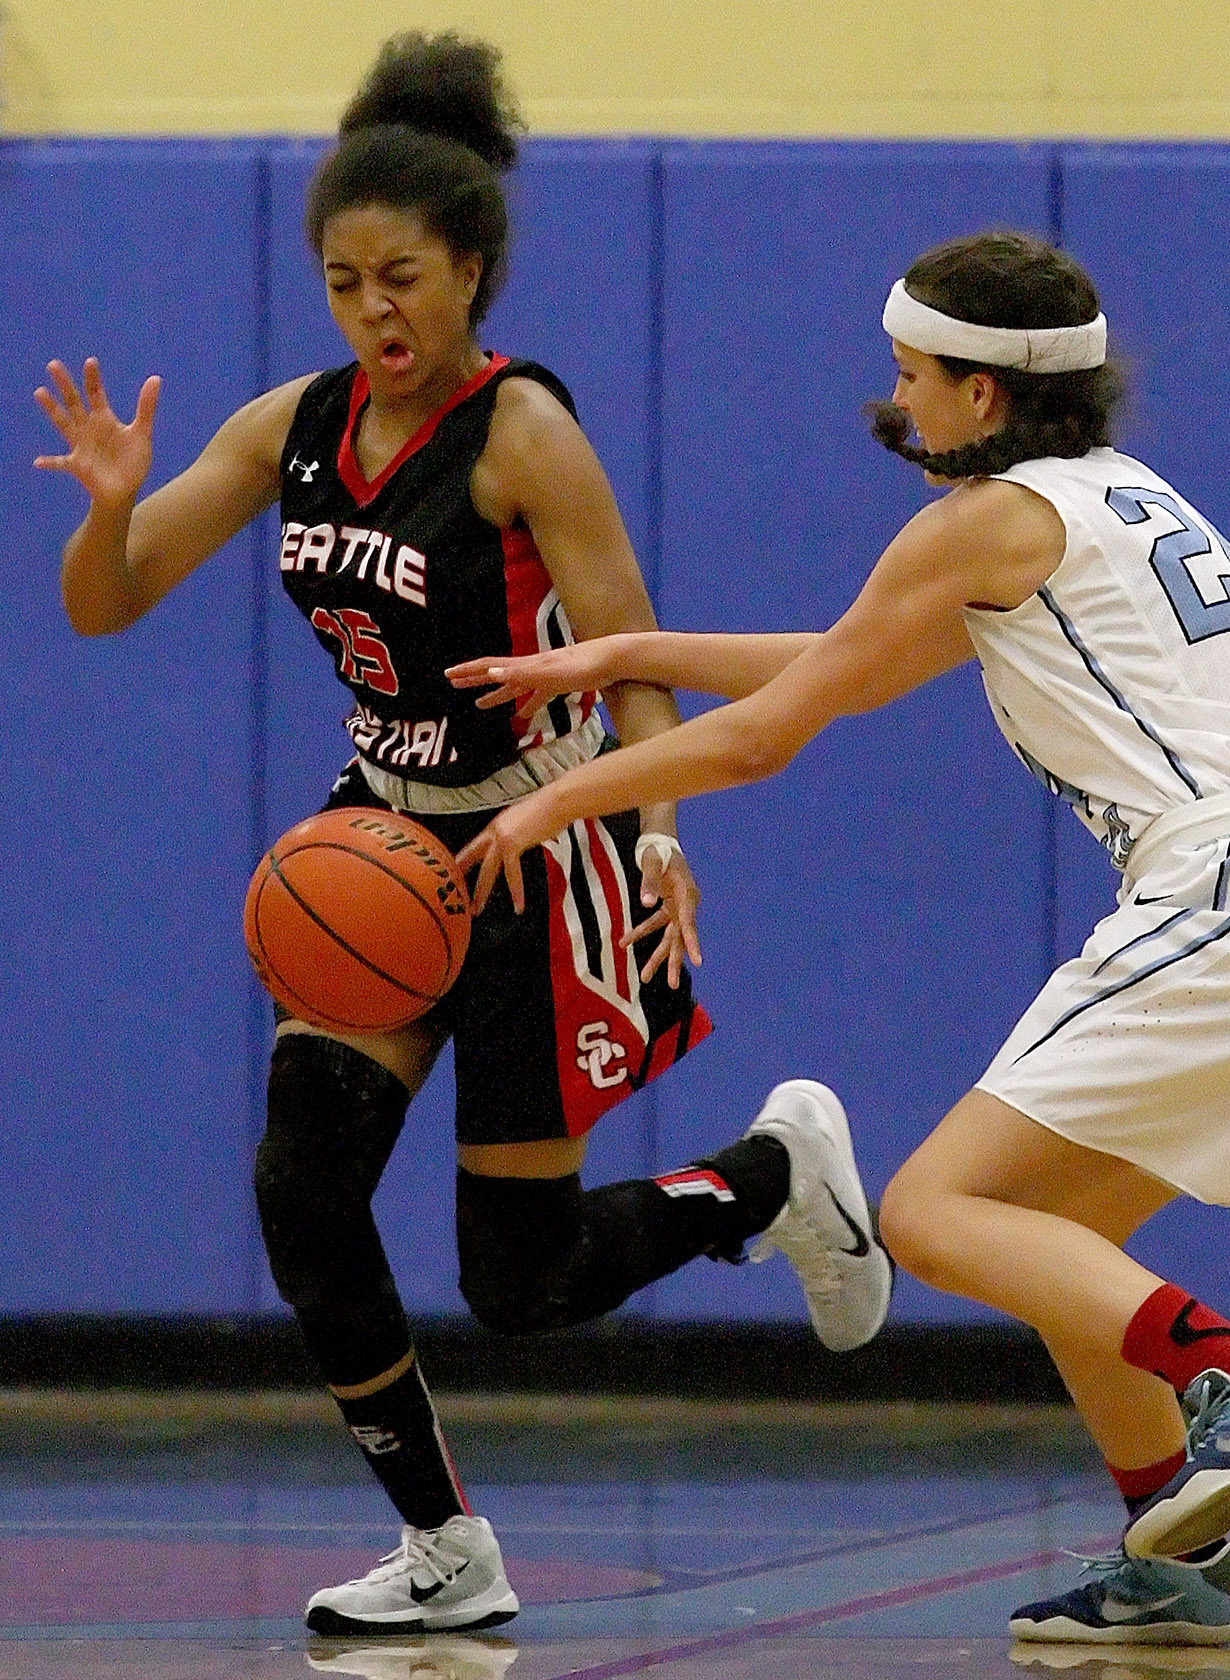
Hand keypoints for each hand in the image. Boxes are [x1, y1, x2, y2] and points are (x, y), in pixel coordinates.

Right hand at [34, 358, 160, 505]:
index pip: (96, 393)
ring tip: (40, 392)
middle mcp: (88, 428)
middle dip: (65, 385)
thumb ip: (146, 407)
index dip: (93, 378)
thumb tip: (156, 378)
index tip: (91, 361)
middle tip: (53, 365)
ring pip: (63, 423)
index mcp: (104, 419)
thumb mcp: (142, 433)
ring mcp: (80, 445)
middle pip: (74, 402)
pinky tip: (38, 462)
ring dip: (52, 409)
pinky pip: (60, 463)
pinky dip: (50, 462)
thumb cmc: (132, 461)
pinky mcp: (77, 465)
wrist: (125, 489)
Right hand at [446, 638, 616, 716]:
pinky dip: (526, 705)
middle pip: (497, 674)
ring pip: (514, 688)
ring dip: (496, 695)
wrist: (613, 659)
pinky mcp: (559, 684)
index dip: (469, 671)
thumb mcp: (550, 673)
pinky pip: (536, 696)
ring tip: (480, 705)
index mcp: (526, 666)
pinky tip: (523, 715)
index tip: (448, 675)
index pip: (490, 666)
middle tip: (454, 685)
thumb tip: (491, 672)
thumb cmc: (584, 667)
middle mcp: (531, 669)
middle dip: (474, 680)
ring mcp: (544, 676)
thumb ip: (521, 674)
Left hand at [456, 792, 557, 915]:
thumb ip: (518, 833)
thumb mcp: (525, 821)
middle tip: (455, 895)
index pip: (473, 847)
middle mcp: (495, 831)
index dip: (462, 860)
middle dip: (462, 879)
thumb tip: (521, 842)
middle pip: (472, 859)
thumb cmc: (548, 809)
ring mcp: (501, 837)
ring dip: (481, 892)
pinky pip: (512, 874)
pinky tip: (518, 904)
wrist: (557, 801)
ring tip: (477, 908)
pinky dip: (516, 891)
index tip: (454, 872)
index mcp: (496, 826)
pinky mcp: (513, 844)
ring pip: (486, 871)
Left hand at [622, 842, 701, 987]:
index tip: (698, 961)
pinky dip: (639, 934)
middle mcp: (686, 904)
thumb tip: (646, 904)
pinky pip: (654, 925)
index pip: (689, 923)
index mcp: (687, 894)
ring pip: (668, 937)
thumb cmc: (658, 850)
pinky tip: (624, 943)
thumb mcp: (653, 862)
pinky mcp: (667, 907)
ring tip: (646, 978)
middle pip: (681, 937)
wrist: (659, 840)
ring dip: (656, 956)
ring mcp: (677, 907)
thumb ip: (650, 882)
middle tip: (673, 985)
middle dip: (674, 961)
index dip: (693, 942)